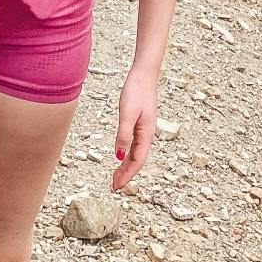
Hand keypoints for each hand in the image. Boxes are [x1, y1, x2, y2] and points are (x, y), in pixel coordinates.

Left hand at [112, 69, 158, 190]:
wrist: (144, 74)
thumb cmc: (136, 91)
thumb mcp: (127, 114)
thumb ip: (123, 135)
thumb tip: (118, 156)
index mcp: (146, 134)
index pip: (137, 161)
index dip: (127, 175)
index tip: (116, 186)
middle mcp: (147, 134)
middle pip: (138, 160)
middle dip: (126, 174)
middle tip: (114, 187)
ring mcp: (145, 129)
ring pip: (136, 154)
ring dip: (126, 166)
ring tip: (116, 177)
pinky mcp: (140, 123)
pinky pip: (135, 145)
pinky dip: (127, 154)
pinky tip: (121, 157)